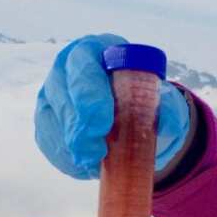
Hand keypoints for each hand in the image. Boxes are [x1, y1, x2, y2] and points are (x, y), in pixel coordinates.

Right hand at [34, 34, 190, 179]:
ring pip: (51, 119)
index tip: (103, 123)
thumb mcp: (164, 103)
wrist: (136, 127)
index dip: (88, 93)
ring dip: (72, 145)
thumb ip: (168, 107)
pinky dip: (66, 158)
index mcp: (96, 51)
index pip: (82, 63)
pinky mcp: (47, 122)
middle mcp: (66, 68)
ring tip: (97, 161)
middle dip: (77, 125)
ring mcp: (52, 95)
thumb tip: (167, 120)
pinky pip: (49, 141)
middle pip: (60, 92)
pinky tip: (86, 166)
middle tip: (97, 150)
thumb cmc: (146, 104)